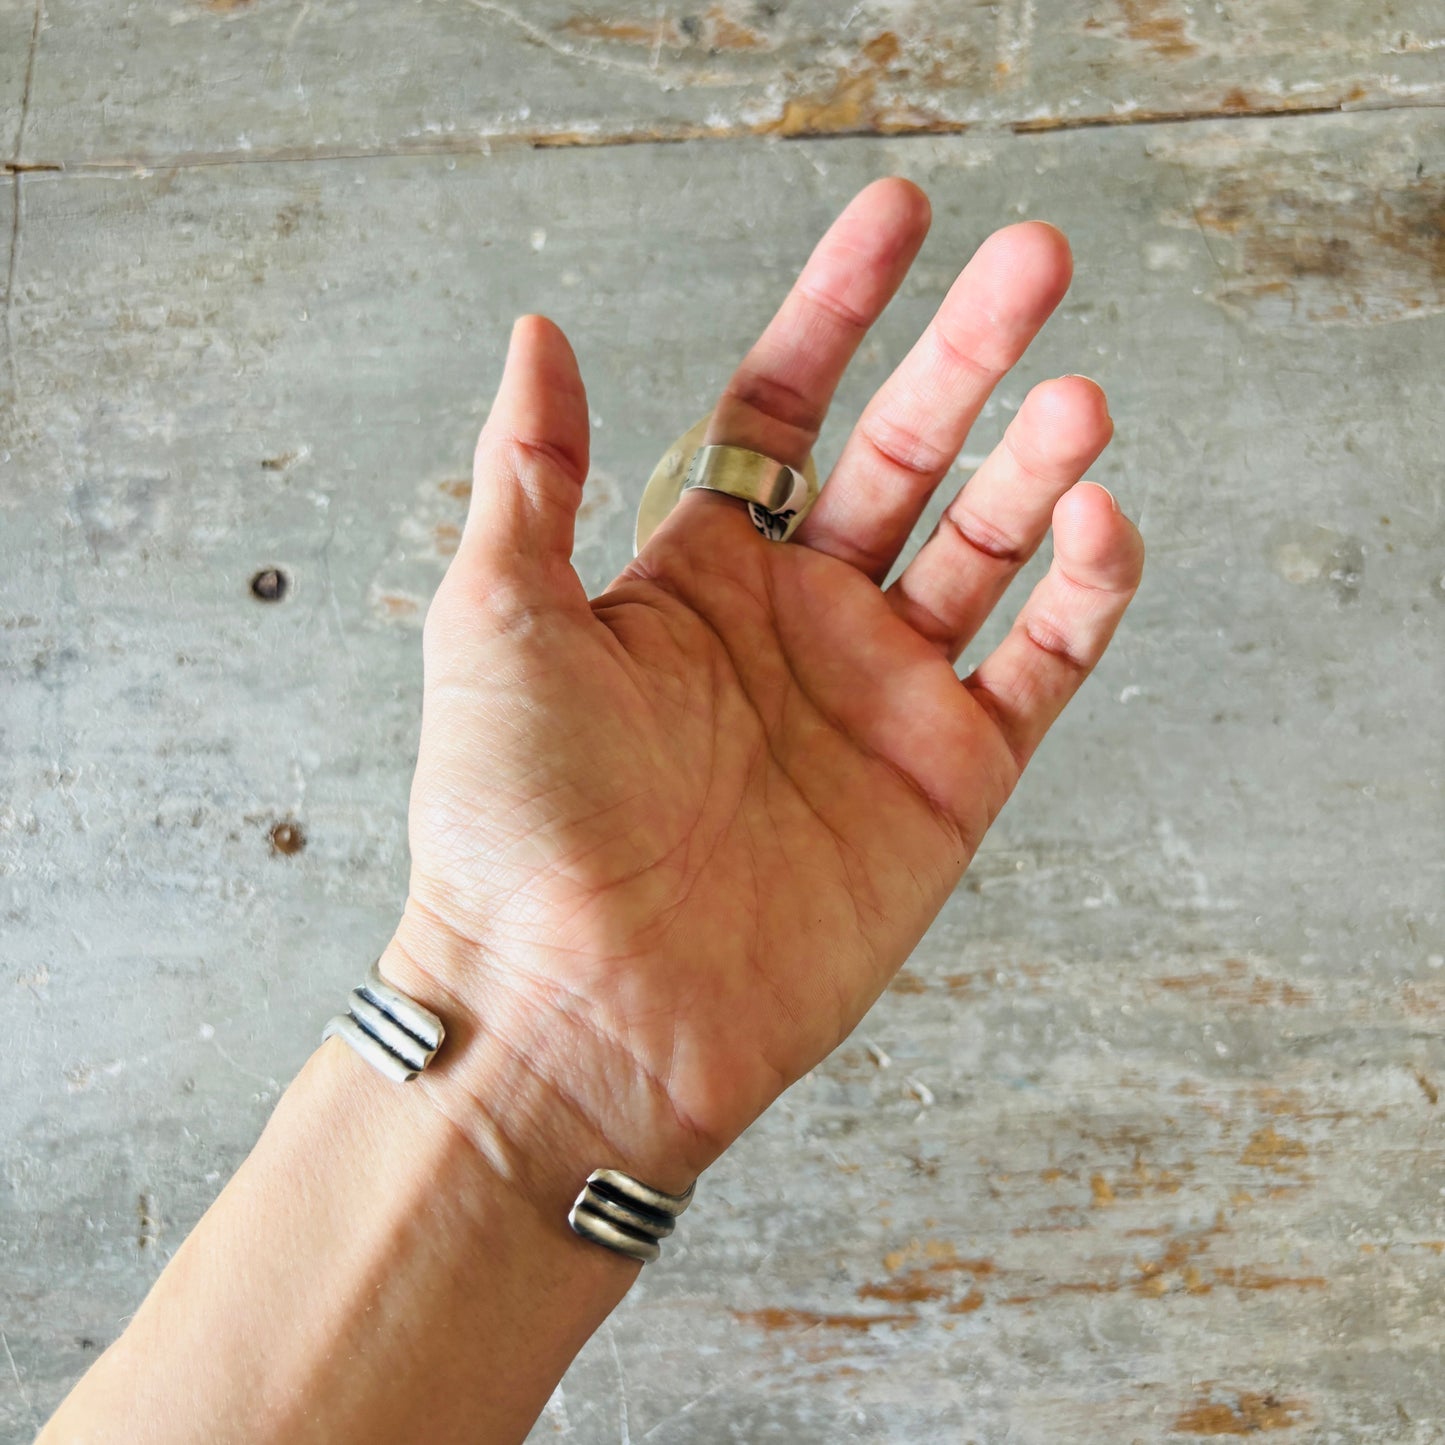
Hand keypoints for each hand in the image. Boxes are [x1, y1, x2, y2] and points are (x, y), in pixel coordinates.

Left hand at [386, 179, 1142, 1203]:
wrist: (577, 1011)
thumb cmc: (512, 826)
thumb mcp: (496, 621)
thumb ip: (532, 476)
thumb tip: (538, 335)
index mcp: (696, 575)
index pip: (786, 405)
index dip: (841, 307)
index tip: (899, 219)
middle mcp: (796, 624)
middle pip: (906, 455)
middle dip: (970, 356)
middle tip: (1037, 260)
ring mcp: (877, 700)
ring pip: (986, 551)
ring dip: (1039, 466)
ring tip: (1079, 396)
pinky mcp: (945, 783)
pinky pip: (1037, 669)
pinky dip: (1079, 596)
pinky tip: (1095, 523)